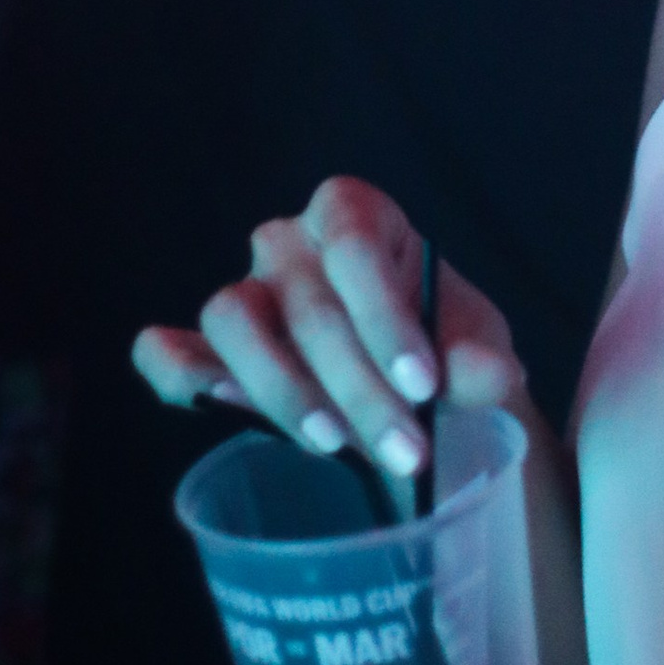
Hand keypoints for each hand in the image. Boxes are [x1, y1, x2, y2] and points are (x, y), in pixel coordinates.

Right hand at [133, 174, 527, 487]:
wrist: (410, 387)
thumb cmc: (440, 347)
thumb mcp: (473, 348)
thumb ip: (479, 359)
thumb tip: (494, 376)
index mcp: (354, 214)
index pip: (354, 244)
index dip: (385, 315)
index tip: (424, 385)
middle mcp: (289, 242)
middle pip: (307, 303)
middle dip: (358, 386)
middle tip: (404, 450)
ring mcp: (245, 292)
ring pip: (232, 318)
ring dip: (282, 388)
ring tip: (333, 444)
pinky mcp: (209, 351)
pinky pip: (169, 351)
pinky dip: (178, 375)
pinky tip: (209, 403)